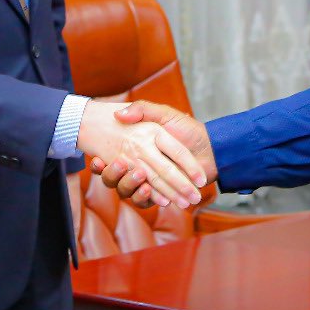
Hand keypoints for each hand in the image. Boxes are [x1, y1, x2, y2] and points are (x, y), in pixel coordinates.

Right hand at [76, 100, 206, 207]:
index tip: (96, 161)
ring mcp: (149, 179)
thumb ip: (143, 109)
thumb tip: (119, 114)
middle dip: (122, 175)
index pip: (115, 156)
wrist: (213, 149)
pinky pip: (146, 200)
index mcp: (138, 145)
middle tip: (125, 171)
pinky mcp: (159, 193)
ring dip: (136, 189)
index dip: (103, 163)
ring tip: (146, 185)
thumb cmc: (189, 129)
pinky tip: (163, 200)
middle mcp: (141, 163)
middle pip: (122, 175)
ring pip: (131, 189)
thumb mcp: (165, 114)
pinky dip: (152, 200)